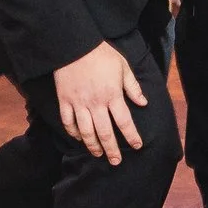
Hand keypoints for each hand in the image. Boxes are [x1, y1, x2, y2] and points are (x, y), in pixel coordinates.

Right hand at [54, 42, 148, 162]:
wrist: (74, 45)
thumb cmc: (101, 54)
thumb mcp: (123, 66)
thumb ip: (132, 87)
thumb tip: (143, 102)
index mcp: (112, 95)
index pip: (124, 121)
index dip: (131, 136)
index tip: (137, 146)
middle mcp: (95, 103)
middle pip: (105, 132)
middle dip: (112, 149)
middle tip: (116, 161)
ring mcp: (78, 103)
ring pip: (86, 131)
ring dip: (93, 145)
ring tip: (98, 154)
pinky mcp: (64, 101)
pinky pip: (68, 122)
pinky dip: (73, 133)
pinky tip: (79, 139)